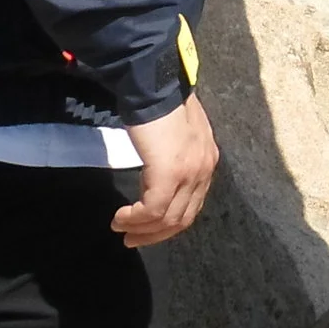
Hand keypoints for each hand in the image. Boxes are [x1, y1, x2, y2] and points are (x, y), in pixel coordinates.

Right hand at [113, 94, 218, 247]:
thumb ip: (176, 157)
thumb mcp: (176, 136)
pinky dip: (135, 219)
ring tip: (121, 229)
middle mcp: (204, 170)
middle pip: (183, 217)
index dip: (169, 222)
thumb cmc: (160, 106)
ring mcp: (189, 173)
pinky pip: (153, 210)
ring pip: (167, 218)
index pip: (193, 204)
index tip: (148, 229)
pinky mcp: (169, 174)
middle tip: (132, 240)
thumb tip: (159, 176)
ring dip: (142, 230)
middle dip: (156, 234)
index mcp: (207, 161)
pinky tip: (121, 217)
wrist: (154, 87)